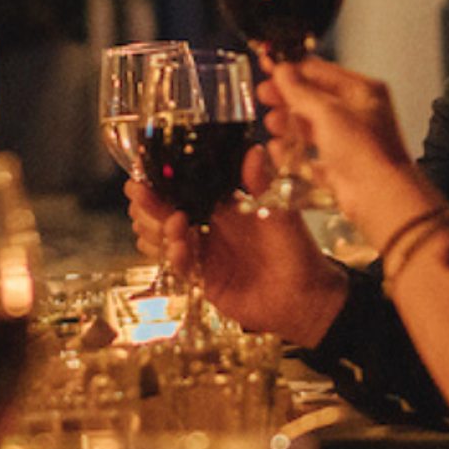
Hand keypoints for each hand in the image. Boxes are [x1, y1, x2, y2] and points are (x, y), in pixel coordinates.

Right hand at [127, 147, 347, 347]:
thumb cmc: (297, 250)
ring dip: (158, 229)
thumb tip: (254, 150)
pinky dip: (174, 255)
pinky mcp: (203, 278)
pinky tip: (178, 248)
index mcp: (222, 205)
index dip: (160, 182)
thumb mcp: (280, 213)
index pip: (183, 188)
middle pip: (164, 211)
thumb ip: (261, 184)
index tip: (143, 174)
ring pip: (164, 237)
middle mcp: (208, 226)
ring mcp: (203, 252)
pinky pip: (179, 265)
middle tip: (142, 198)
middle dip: (149, 205)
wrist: (306, 297)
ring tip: (173, 224)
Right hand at [259, 60, 437, 242]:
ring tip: (273, 124)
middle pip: (314, 98)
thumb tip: (283, 71)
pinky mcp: (340, 166)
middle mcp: (358, 114)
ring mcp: (349, 141)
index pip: (320, 72)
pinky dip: (295, 152)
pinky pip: (311, 155)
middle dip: (287, 98)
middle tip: (265, 96)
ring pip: (312, 126)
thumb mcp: (328, 112)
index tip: (269, 71)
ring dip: (289, 124)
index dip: (292, 71)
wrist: (379, 198)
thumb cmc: (366, 152)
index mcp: (362, 91)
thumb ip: (301, 91)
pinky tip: (279, 150)